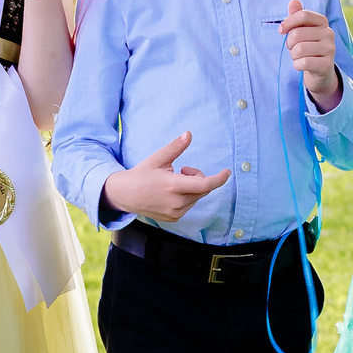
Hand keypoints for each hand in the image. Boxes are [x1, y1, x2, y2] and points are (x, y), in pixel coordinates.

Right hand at [102, 133, 232, 221]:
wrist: (125, 195)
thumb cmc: (142, 174)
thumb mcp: (158, 158)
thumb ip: (175, 147)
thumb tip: (189, 134)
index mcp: (174, 186)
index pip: (205, 185)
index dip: (219, 179)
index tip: (227, 172)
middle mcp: (177, 202)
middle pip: (202, 189)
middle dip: (199, 177)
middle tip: (184, 169)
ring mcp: (175, 213)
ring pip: (197, 197)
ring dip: (193, 187)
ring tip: (174, 181)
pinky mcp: (173, 218)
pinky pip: (189, 205)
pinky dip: (187, 196)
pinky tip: (170, 193)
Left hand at [279, 0, 341, 110]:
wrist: (320, 71)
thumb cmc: (308, 47)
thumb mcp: (302, 31)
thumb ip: (297, 17)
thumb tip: (293, 1)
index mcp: (323, 22)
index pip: (303, 15)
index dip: (288, 22)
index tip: (281, 30)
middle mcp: (329, 33)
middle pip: (297, 34)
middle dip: (290, 44)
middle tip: (294, 49)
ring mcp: (330, 49)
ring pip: (299, 49)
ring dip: (293, 56)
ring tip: (299, 57)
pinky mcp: (327, 64)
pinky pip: (303, 63)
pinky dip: (297, 65)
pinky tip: (302, 65)